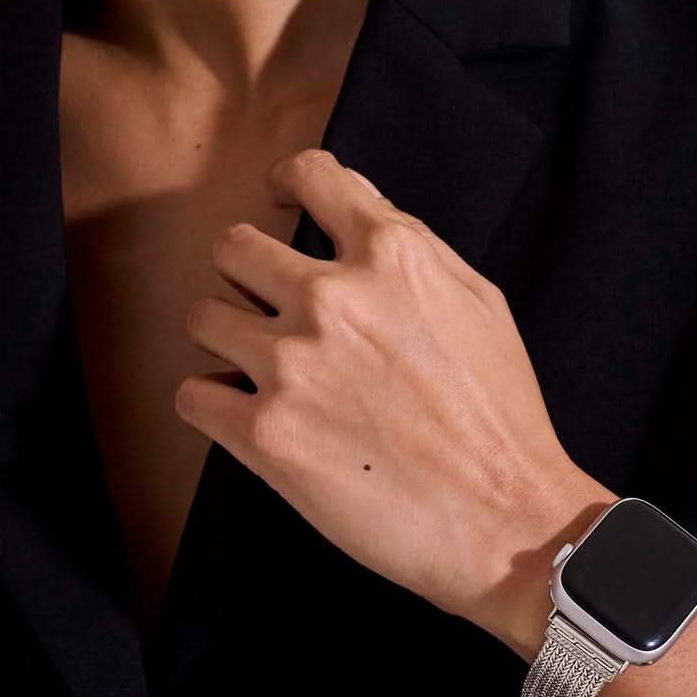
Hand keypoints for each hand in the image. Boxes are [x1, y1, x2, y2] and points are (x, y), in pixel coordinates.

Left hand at [173, 147, 602, 637]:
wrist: (504, 520)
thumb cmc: (502, 419)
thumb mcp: (479, 305)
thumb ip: (415, 251)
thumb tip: (359, 212)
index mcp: (391, 256)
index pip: (311, 176)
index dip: (288, 185)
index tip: (280, 203)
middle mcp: (332, 299)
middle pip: (233, 248)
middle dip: (248, 275)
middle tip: (270, 309)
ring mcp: (290, 365)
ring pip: (202, 316)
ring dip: (225, 339)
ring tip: (260, 369)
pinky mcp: (263, 434)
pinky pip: (192, 394)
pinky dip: (212, 403)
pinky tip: (245, 415)